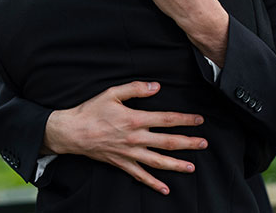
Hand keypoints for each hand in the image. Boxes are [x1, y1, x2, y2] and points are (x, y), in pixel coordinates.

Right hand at [43, 81, 206, 195]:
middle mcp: (136, 138)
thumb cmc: (91, 111)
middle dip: (188, 143)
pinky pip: (141, 176)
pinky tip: (165, 189)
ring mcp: (130, 153)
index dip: (185, 120)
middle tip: (204, 144)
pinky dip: (153, 183)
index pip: (166, 119)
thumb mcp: (112, 93)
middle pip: (168, 142)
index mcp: (135, 119)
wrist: (72, 132)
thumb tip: (156, 86)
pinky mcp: (122, 163)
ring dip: (177, 164)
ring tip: (192, 167)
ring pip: (158, 161)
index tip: (199, 120)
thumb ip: (135, 88)